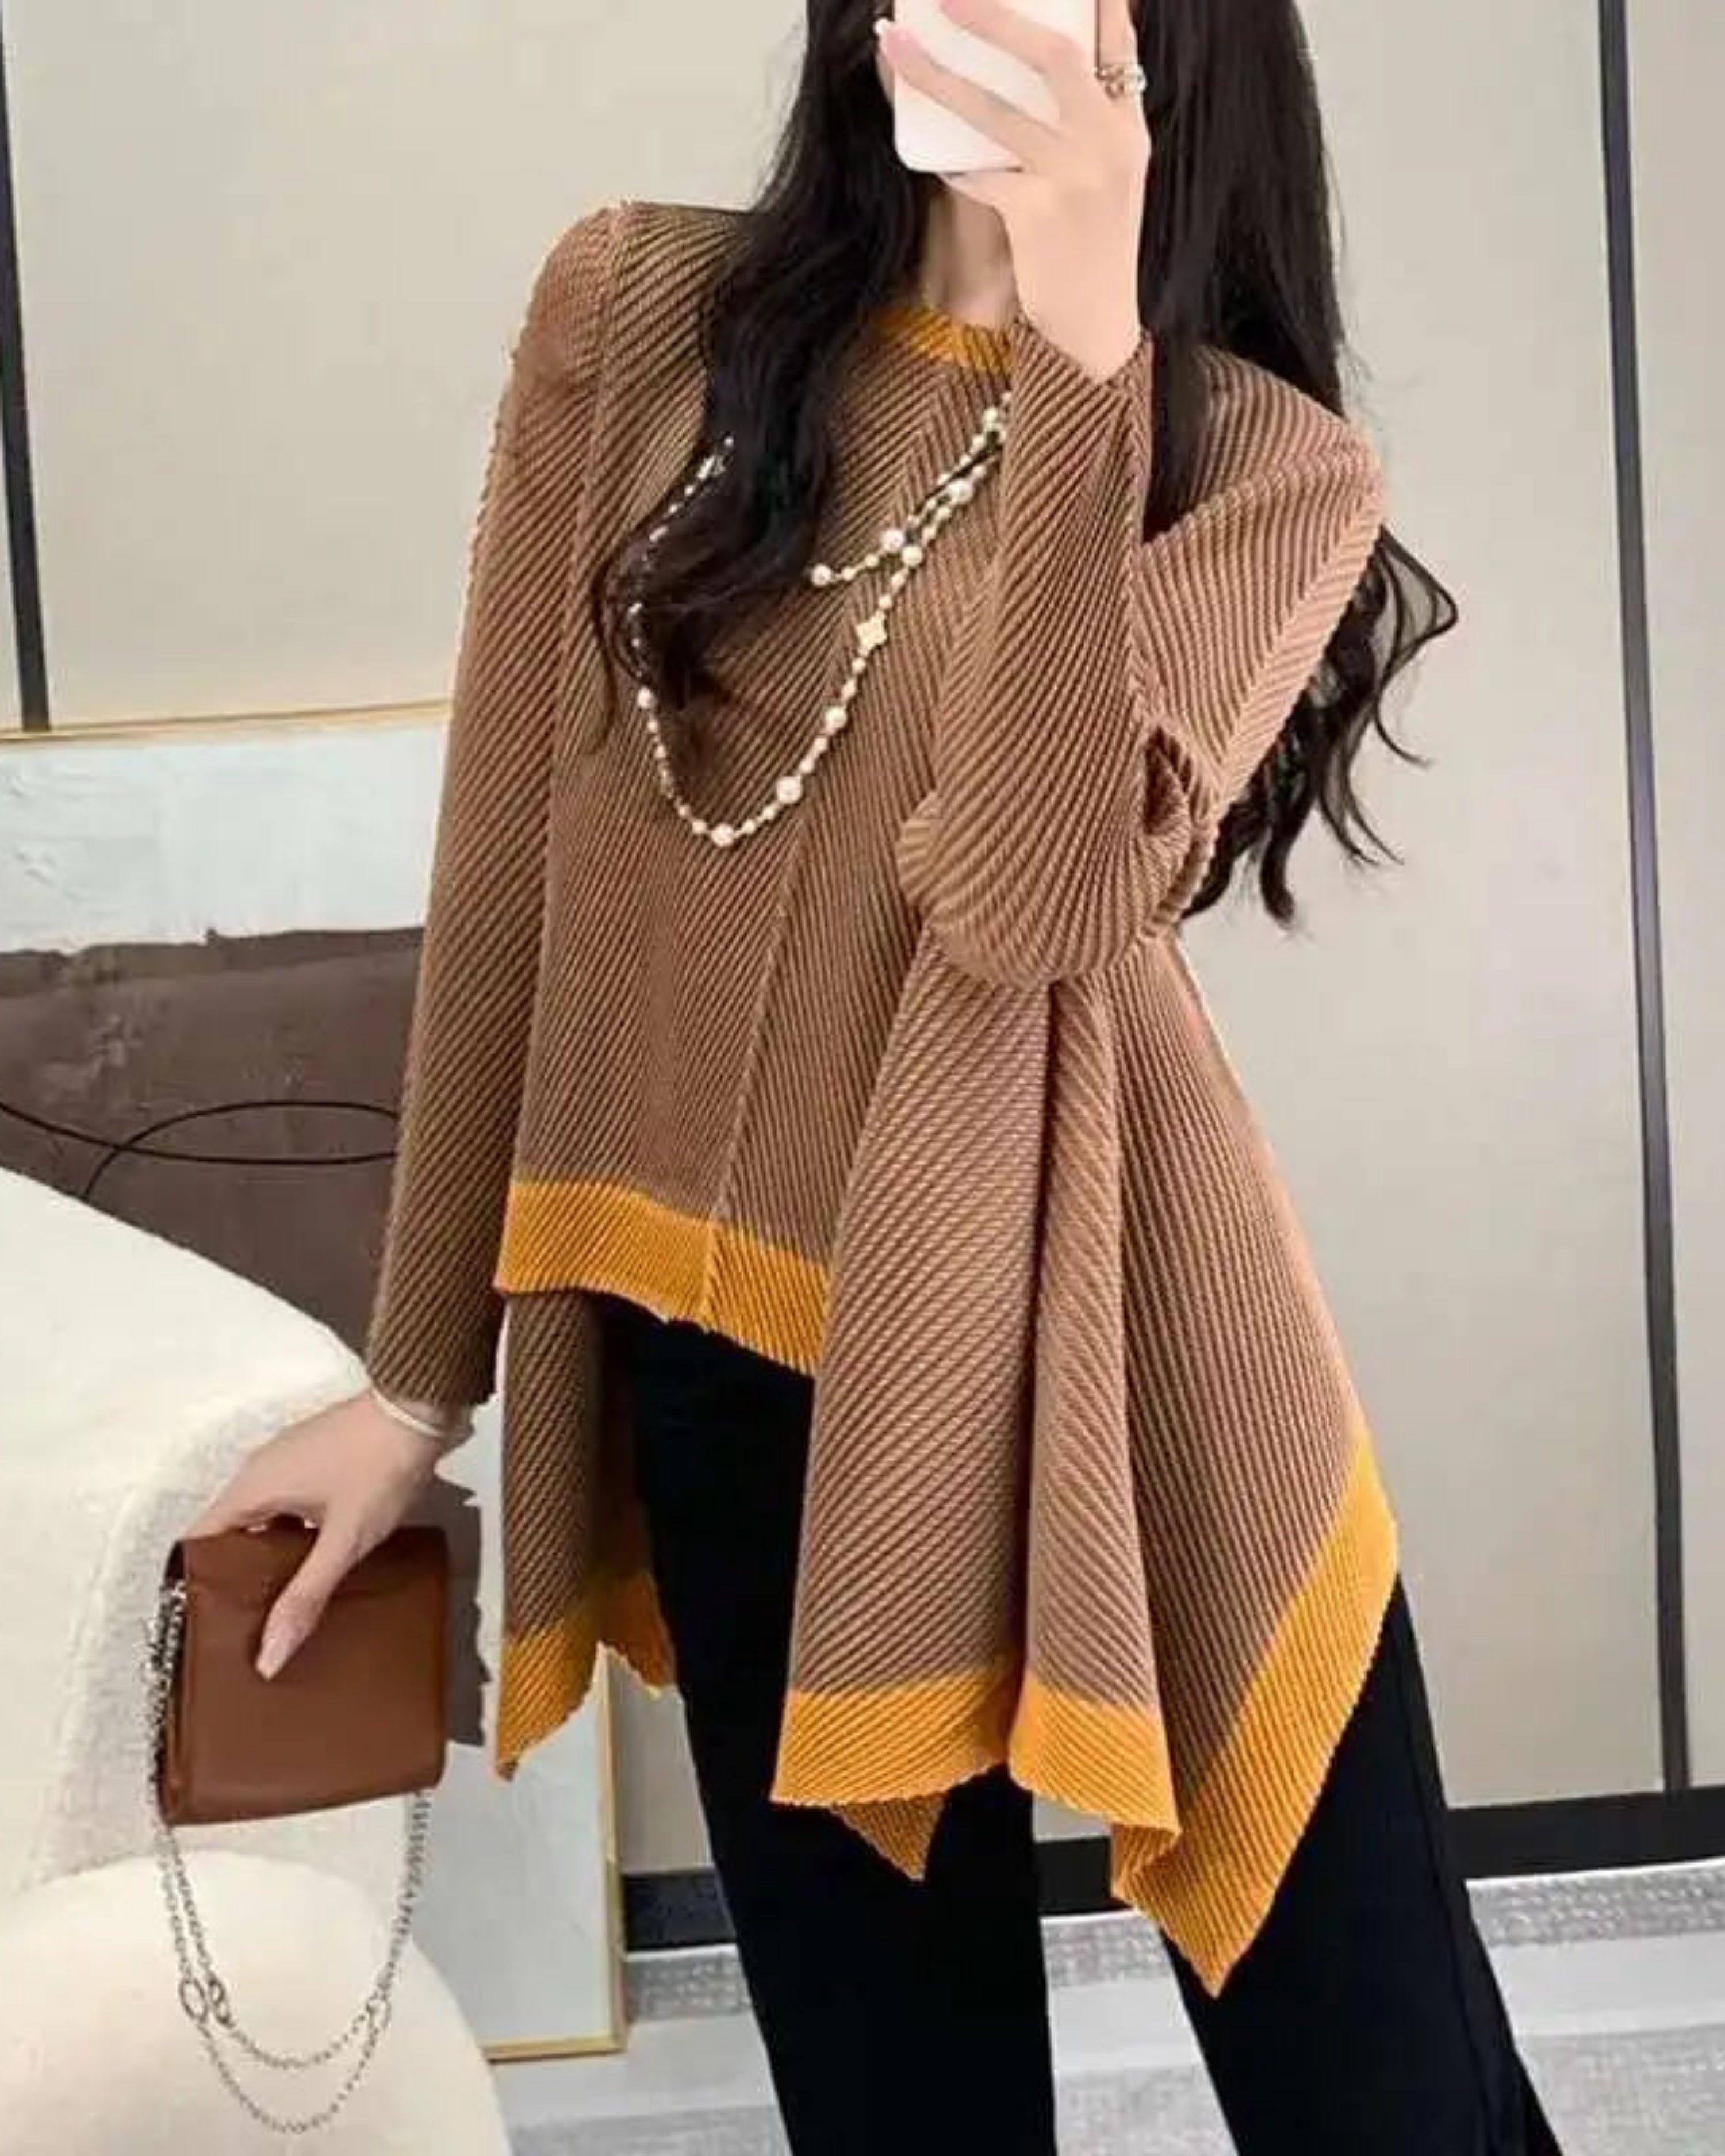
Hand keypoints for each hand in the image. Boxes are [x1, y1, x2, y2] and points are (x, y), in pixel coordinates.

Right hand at [185, 1391, 444, 1677]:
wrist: (421, 1407)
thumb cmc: (380, 1467)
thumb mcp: (343, 1540)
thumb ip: (305, 1597)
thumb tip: (268, 1656)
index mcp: (251, 1486)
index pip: (199, 1541)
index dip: (197, 1583)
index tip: (206, 1622)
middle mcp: (261, 1471)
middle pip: (230, 1534)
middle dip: (237, 1578)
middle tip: (246, 1627)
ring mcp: (290, 1462)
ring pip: (264, 1521)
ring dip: (270, 1558)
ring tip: (280, 1607)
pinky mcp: (318, 1461)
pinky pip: (290, 1506)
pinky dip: (295, 1537)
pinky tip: (316, 1566)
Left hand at [876, 0, 1148, 382]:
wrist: (1097, 330)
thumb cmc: (1093, 254)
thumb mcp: (1111, 182)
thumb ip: (1089, 128)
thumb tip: (1039, 79)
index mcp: (1129, 130)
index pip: (1118, 43)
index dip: (1096, 0)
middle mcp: (1108, 145)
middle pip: (1054, 56)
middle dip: (997, 16)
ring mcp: (1074, 179)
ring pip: (997, 111)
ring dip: (937, 76)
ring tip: (894, 45)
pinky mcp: (1037, 216)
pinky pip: (979, 175)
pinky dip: (953, 167)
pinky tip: (934, 160)